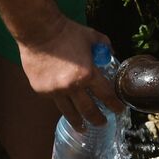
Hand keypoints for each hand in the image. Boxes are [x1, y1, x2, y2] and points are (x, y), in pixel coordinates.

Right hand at [17, 16, 122, 130]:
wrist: (39, 31)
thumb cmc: (67, 32)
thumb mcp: (92, 36)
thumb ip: (105, 47)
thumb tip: (111, 54)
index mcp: (87, 74)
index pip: (106, 95)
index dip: (114, 105)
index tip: (120, 111)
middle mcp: (72, 86)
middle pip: (89, 110)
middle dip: (98, 119)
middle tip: (103, 123)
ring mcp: (55, 90)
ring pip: (69, 112)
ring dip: (78, 121)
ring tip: (83, 127)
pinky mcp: (42, 90)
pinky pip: (55, 100)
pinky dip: (62, 102)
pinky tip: (65, 105)